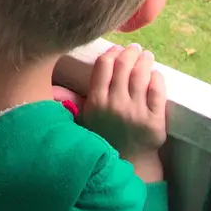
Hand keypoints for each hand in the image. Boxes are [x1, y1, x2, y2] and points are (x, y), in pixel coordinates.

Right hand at [81, 44, 167, 182]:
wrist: (128, 162)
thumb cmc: (105, 135)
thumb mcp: (84, 118)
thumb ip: (73, 100)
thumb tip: (53, 87)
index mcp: (96, 101)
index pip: (103, 66)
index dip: (111, 53)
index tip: (117, 50)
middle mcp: (115, 105)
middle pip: (124, 66)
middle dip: (130, 53)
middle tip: (134, 48)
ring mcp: (136, 112)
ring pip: (141, 75)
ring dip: (144, 60)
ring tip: (146, 56)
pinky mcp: (155, 121)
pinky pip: (157, 91)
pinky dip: (157, 78)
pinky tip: (155, 73)